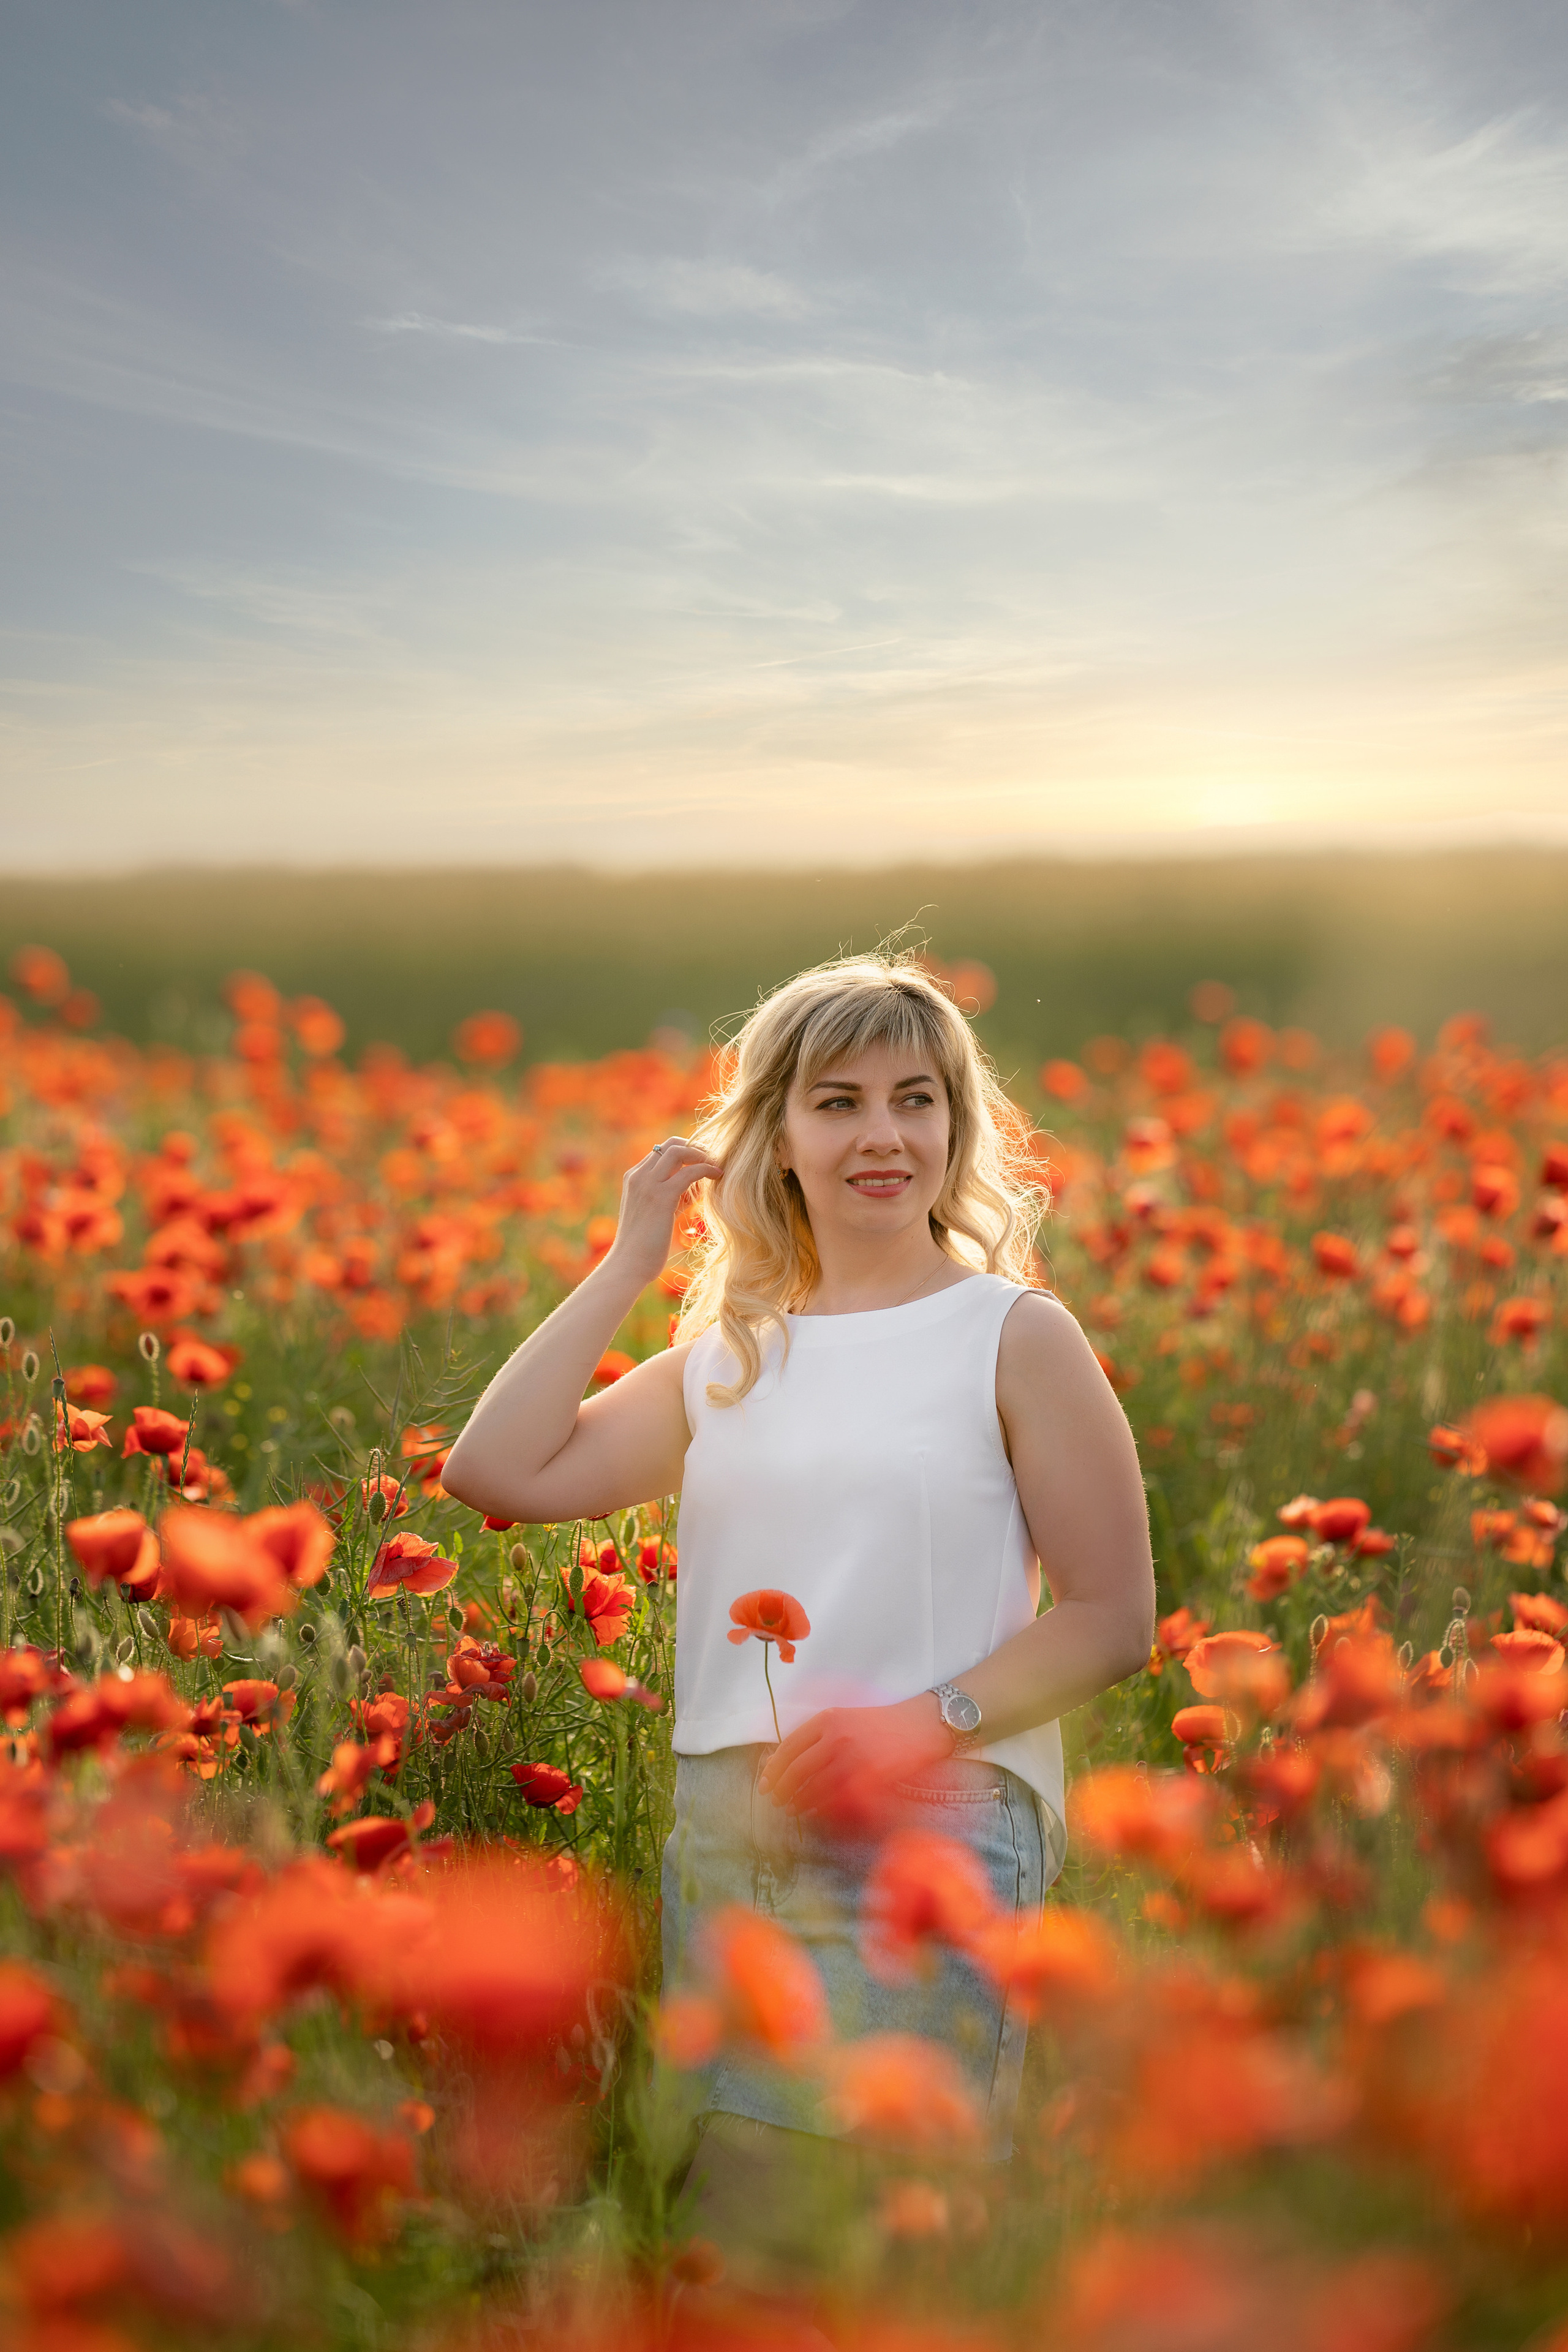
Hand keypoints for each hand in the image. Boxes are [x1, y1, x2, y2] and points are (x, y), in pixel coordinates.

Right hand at [608, 1137, 723, 1289]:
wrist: (628, 1265)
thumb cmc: (642, 1247)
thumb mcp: (653, 1214)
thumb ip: (668, 1198)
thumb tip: (693, 1191)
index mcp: (634, 1179)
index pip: (661, 1151)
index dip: (685, 1152)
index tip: (703, 1163)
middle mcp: (639, 1176)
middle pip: (670, 1145)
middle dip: (695, 1148)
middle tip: (713, 1160)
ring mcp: (648, 1185)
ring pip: (678, 1151)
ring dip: (702, 1155)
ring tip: (717, 1166)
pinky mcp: (661, 1197)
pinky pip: (689, 1172)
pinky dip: (707, 1169)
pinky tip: (718, 1176)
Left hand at [758, 1695, 952, 1830]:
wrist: (921, 1724)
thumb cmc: (881, 1723)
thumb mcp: (844, 1717)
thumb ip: (816, 1736)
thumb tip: (782, 1761)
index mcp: (827, 1719)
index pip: (788, 1747)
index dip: (772, 1770)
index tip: (764, 1785)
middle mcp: (837, 1736)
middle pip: (797, 1771)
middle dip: (782, 1791)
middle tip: (776, 1802)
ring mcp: (854, 1757)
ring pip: (815, 1788)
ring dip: (799, 1803)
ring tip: (793, 1810)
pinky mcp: (871, 1776)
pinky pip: (839, 1799)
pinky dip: (824, 1809)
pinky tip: (817, 1812)